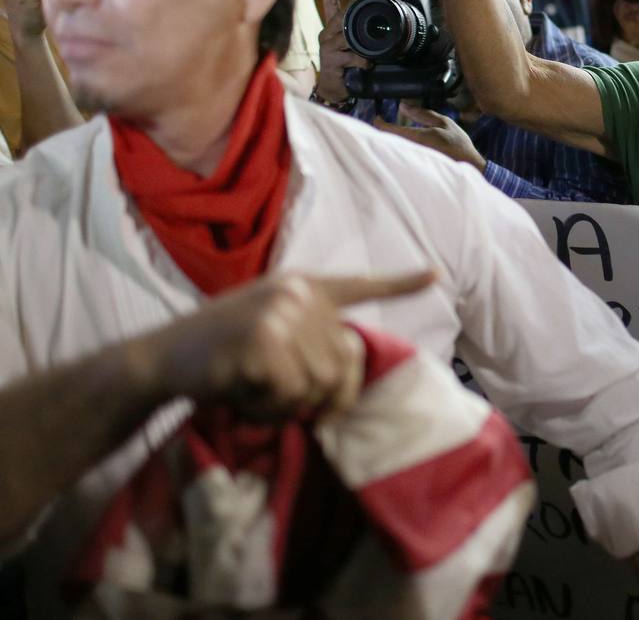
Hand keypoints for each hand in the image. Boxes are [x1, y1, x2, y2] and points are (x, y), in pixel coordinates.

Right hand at [146, 269, 435, 418]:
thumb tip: (348, 374)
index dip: (400, 282)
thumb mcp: (271, 333)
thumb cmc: (220, 355)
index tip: (435, 274)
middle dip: (317, 395)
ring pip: (319, 384)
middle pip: (344, 365)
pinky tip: (239, 392)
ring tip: (252, 388)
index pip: (360, 284)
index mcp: (303, 286)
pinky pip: (290, 396)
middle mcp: (297, 293)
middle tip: (276, 396)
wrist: (160, 360)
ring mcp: (280, 313)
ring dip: (286, 404)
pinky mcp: (263, 341)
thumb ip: (310, 340)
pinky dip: (266, 409)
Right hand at [315, 0, 366, 104]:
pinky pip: (351, 56)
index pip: (330, 4)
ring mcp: (327, 47)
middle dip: (354, 21)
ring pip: (347, 36)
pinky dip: (363, 60)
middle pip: (339, 17)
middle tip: (367, 30)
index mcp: (331, 29)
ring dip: (361, 45)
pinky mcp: (331, 61)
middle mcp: (326, 35)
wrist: (334, 88)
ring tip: (369, 53)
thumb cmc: (345, 66)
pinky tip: (367, 64)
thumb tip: (380, 26)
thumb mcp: (352, 47)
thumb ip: (359, 35)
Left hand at [374, 103, 486, 171]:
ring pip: (393, 149)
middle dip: (383, 133)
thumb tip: (403, 106)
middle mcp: (411, 150)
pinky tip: (404, 148)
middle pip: (387, 141)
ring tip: (393, 135)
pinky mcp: (415, 168)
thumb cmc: (458, 145)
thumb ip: (423, 114)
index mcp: (416, 137)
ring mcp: (412, 161)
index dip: (379, 123)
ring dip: (390, 141)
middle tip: (383, 125)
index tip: (377, 118)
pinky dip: (399, 150)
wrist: (469, 167)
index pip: (389, 130)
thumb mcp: (444, 123)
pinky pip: (401, 156)